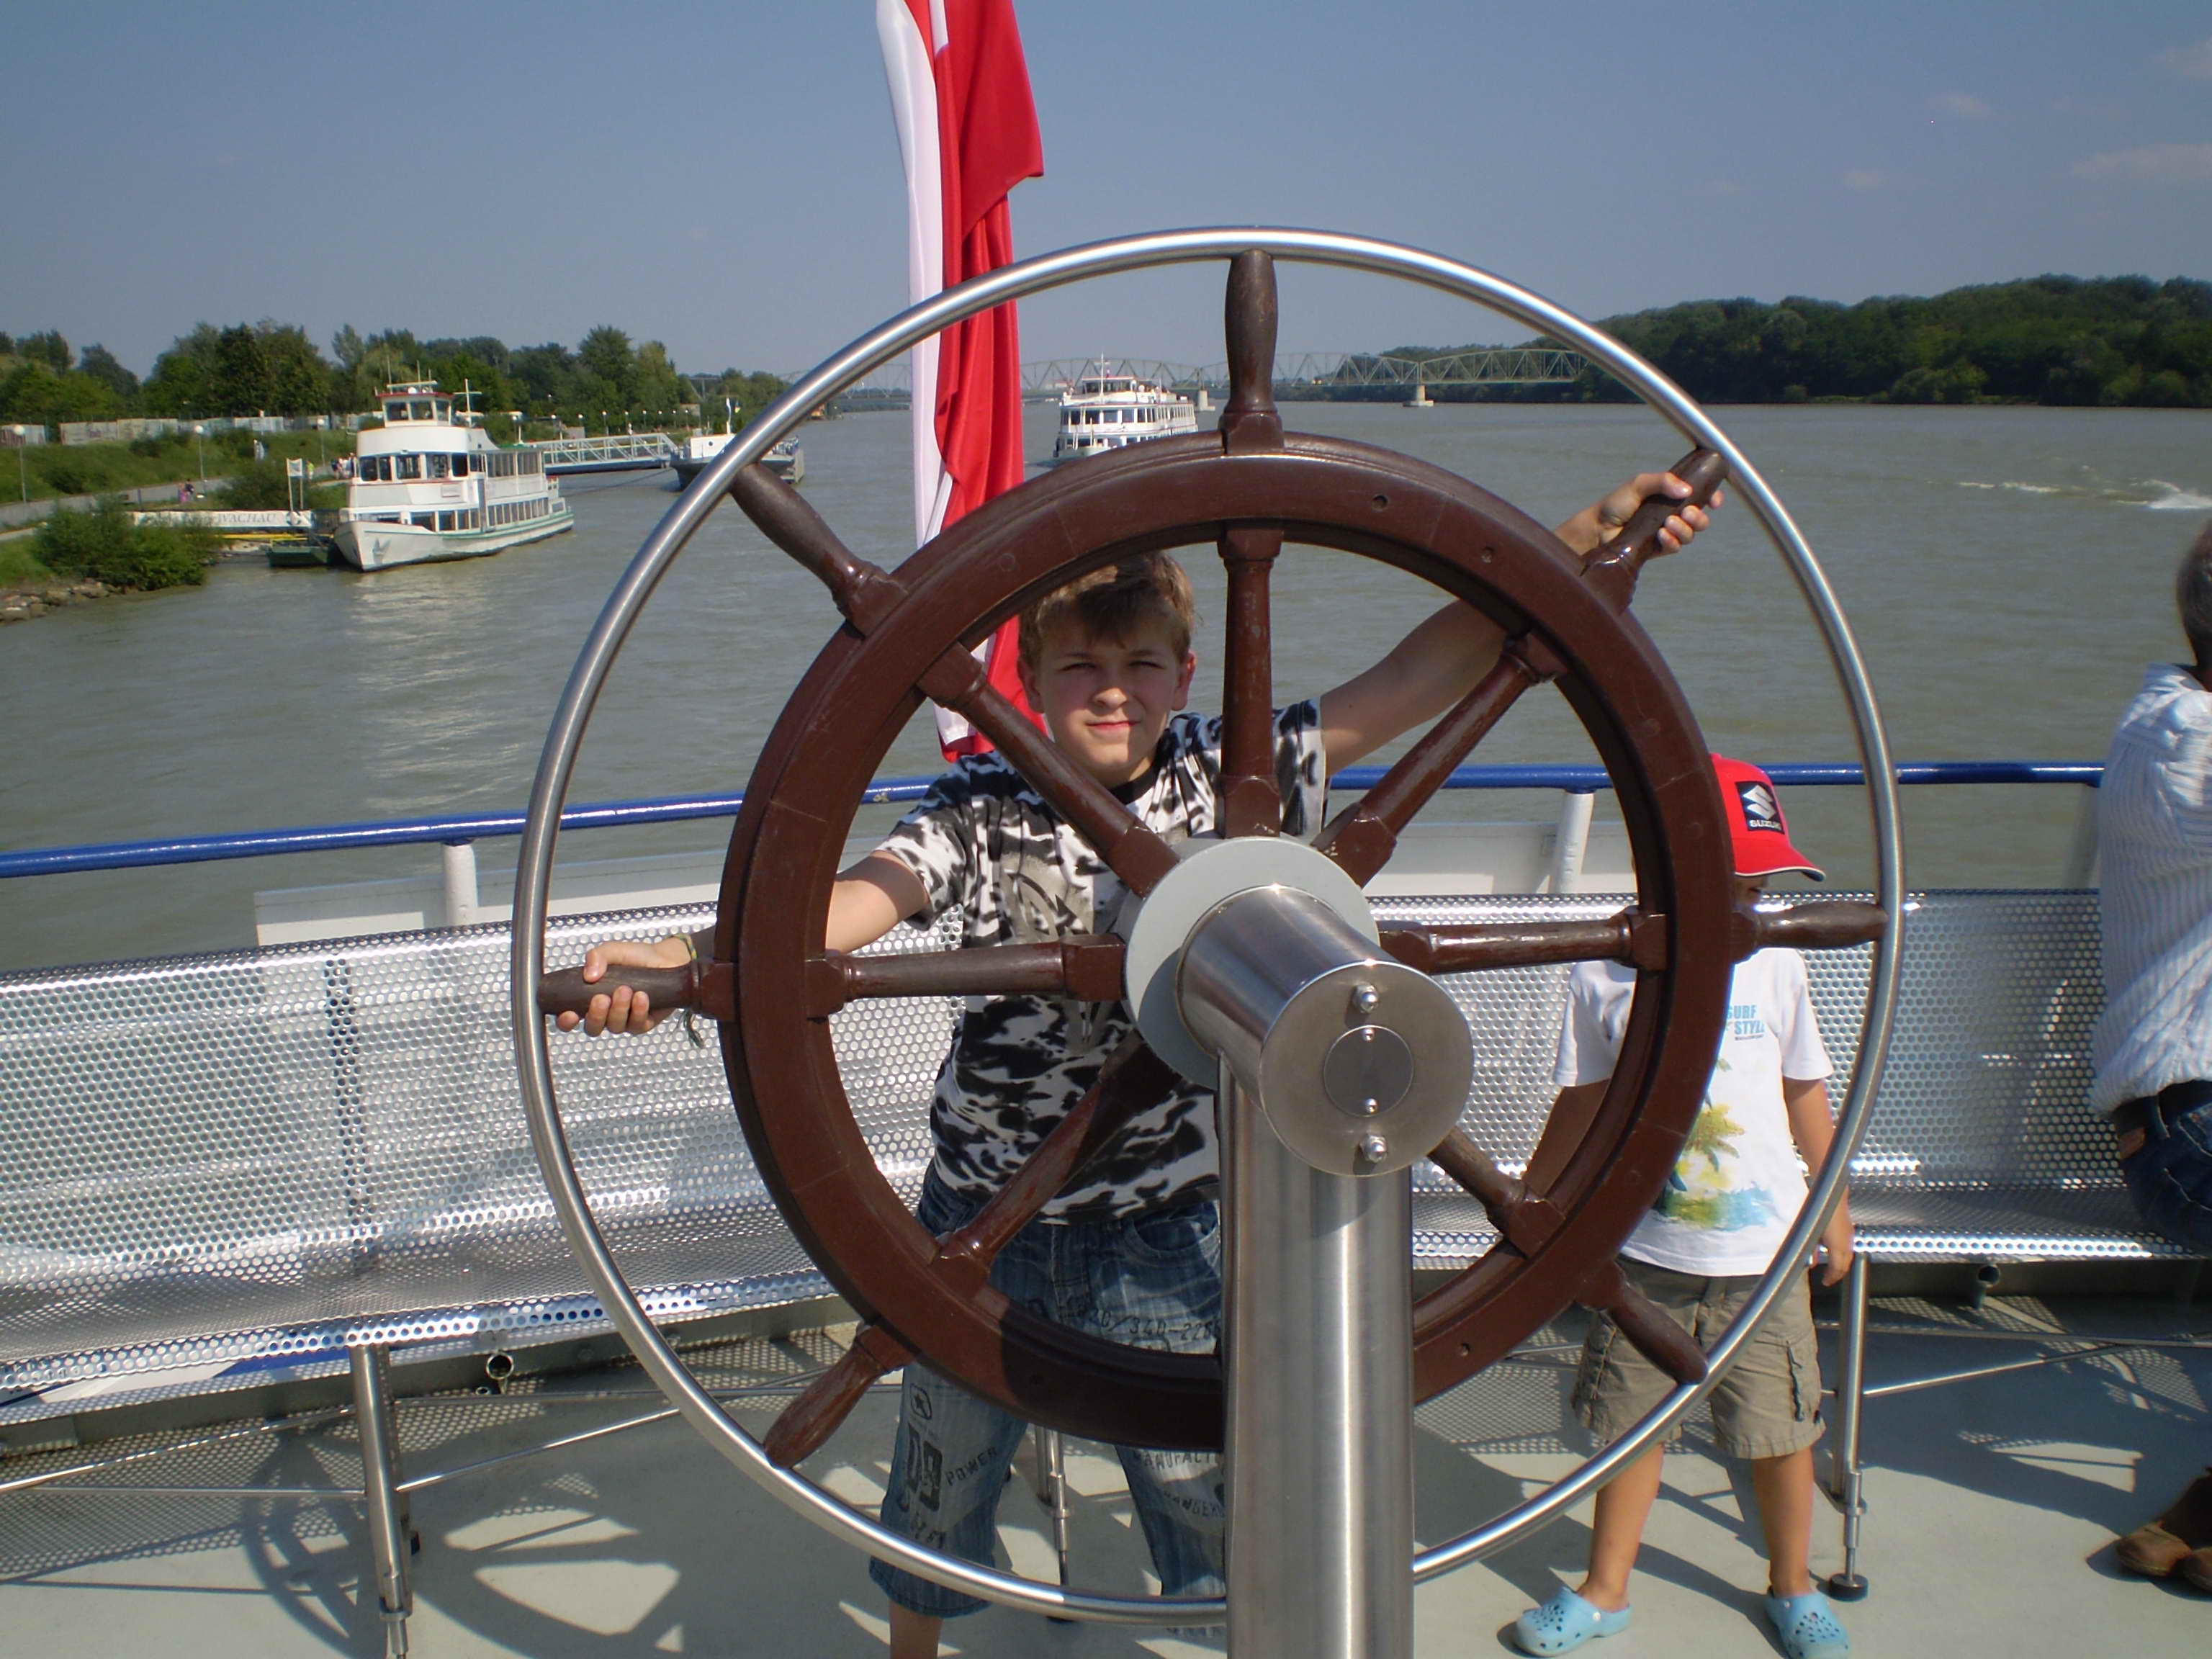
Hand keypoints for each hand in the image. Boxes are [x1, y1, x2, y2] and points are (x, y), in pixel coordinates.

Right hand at [553, 934, 693, 1035]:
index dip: (566, 1021)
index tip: (568, 1014)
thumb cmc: (636, 957)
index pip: (571, 1018)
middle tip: (602, 998)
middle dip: (596, 1015)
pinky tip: (641, 997)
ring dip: (619, 1009)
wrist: (665, 958)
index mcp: (591, 998)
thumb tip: (589, 974)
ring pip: (615, 1026)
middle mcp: (606, 1013)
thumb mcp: (613, 951)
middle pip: (592, 1028)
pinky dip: (638, 1011)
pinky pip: (638, 1025)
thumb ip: (597, 957)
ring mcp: (625, 1020)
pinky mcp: (644, 1022)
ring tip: (626, 990)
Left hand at [1569, 470, 1723, 556]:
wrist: (1597, 529)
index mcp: (1671, 496)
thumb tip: (1686, 489)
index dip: (1712, 498)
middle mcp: (1672, 514)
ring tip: (1667, 523)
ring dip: (1685, 529)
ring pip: (1690, 535)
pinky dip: (1673, 541)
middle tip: (1687, 513)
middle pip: (1701, 519)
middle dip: (1700, 517)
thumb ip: (1662, 481)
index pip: (1700, 497)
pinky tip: (1662, 535)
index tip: (1715, 501)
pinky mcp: (1658, 548)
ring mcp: (1666, 532)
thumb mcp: (1639, 484)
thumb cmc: (1616, 504)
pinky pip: (1676, 547)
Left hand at [1816, 1205, 1854, 1285]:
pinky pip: (1846, 1245)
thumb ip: (1811, 1249)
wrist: (1832, 1191)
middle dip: (1837, 1273)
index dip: (1832, 1277)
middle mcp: (1846, 1241)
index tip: (1825, 1282)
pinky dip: (1840, 1252)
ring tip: (1831, 1268)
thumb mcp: (1811, 1233)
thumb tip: (1811, 1263)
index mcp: (1838, 1245)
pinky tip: (1830, 1250)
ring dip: (1839, 1262)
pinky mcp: (1847, 1227)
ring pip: (1846, 1254)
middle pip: (1845, 1263)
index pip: (1838, 1268)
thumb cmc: (1819, 1211)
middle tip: (1829, 1278)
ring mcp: (1848, 1234)